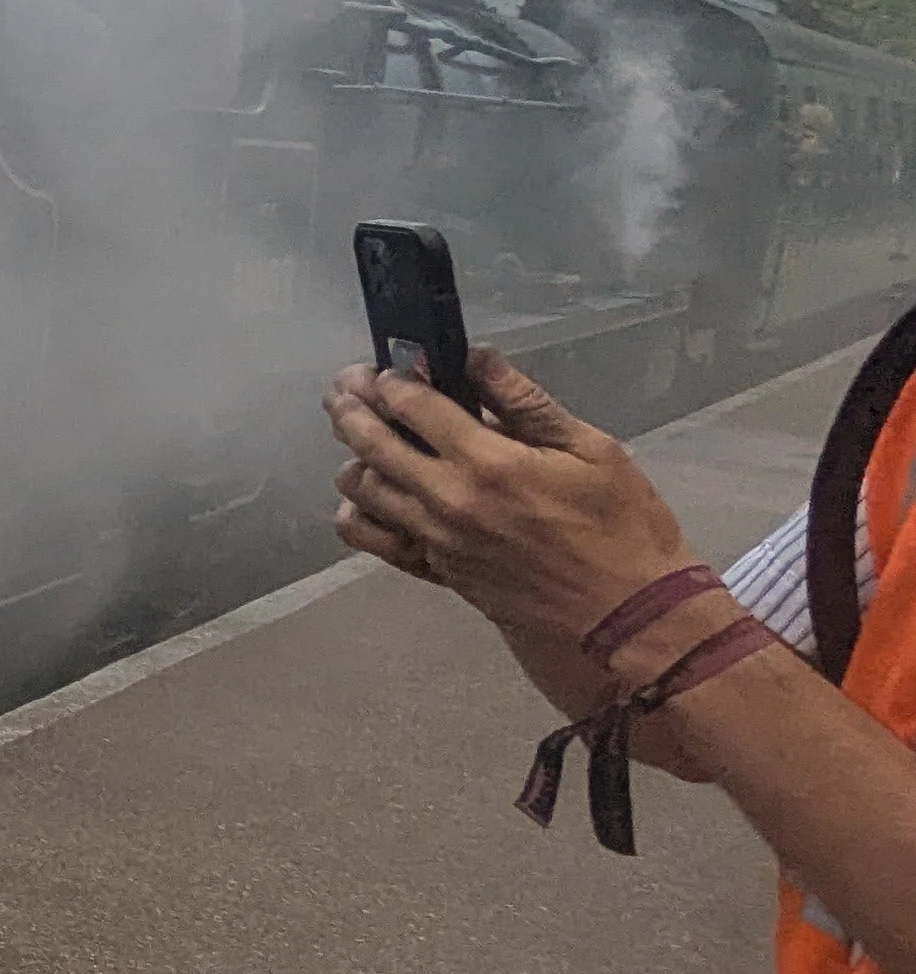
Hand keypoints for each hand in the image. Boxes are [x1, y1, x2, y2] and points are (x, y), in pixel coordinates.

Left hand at [325, 348, 701, 649]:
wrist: (628, 615)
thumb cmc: (621, 526)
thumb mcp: (591, 449)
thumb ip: (525, 401)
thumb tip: (476, 358)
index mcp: (488, 462)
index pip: (412, 406)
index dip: (391, 378)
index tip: (385, 365)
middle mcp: (448, 500)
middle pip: (371, 441)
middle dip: (351, 404)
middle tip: (346, 385)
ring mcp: (435, 540)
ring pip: (361, 489)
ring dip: (353, 454)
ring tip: (359, 434)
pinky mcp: (436, 571)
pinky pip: (374, 540)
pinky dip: (358, 514)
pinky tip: (366, 497)